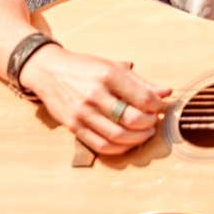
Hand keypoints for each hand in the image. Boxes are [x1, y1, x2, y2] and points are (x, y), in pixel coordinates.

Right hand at [20, 45, 170, 154]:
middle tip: (153, 121)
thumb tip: (166, 93)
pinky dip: (119, 148)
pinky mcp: (73, 126)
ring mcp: (82, 112)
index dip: (157, 106)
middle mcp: (94, 94)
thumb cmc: (83, 67)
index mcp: (107, 75)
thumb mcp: (111, 66)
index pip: (143, 98)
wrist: (47, 70)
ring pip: (118, 136)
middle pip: (133, 120)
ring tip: (143, 132)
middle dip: (149, 124)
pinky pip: (101, 145)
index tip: (160, 106)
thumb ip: (140, 81)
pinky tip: (127, 142)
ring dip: (137, 139)